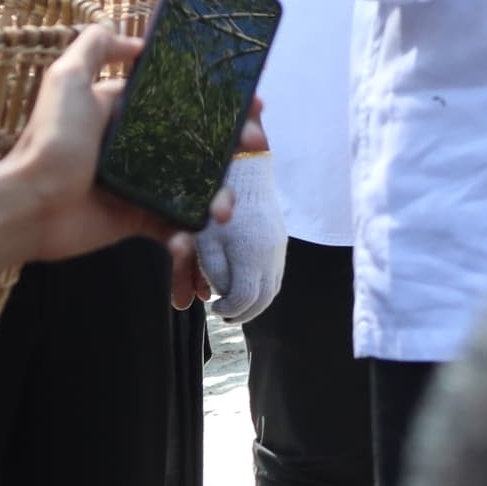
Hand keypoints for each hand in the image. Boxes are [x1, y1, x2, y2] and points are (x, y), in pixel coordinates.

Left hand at [0, 25, 262, 294]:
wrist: (31, 205)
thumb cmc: (53, 139)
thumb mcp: (67, 78)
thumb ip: (96, 46)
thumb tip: (132, 35)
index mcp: (127, 111)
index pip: (183, 98)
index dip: (220, 97)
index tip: (252, 99)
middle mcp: (139, 144)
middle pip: (200, 139)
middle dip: (234, 141)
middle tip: (254, 144)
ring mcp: (142, 182)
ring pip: (196, 181)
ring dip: (220, 190)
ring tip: (226, 204)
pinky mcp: (139, 218)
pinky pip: (176, 220)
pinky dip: (192, 225)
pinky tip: (204, 223)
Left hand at [196, 155, 289, 320]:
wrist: (245, 169)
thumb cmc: (216, 202)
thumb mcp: (206, 239)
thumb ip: (216, 272)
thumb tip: (224, 293)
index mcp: (251, 255)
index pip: (245, 298)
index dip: (230, 309)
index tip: (215, 309)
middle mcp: (270, 253)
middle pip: (265, 297)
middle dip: (245, 312)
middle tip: (227, 316)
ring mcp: (278, 245)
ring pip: (274, 286)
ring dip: (257, 301)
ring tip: (239, 305)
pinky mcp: (280, 237)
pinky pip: (277, 271)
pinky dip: (264, 285)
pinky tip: (251, 284)